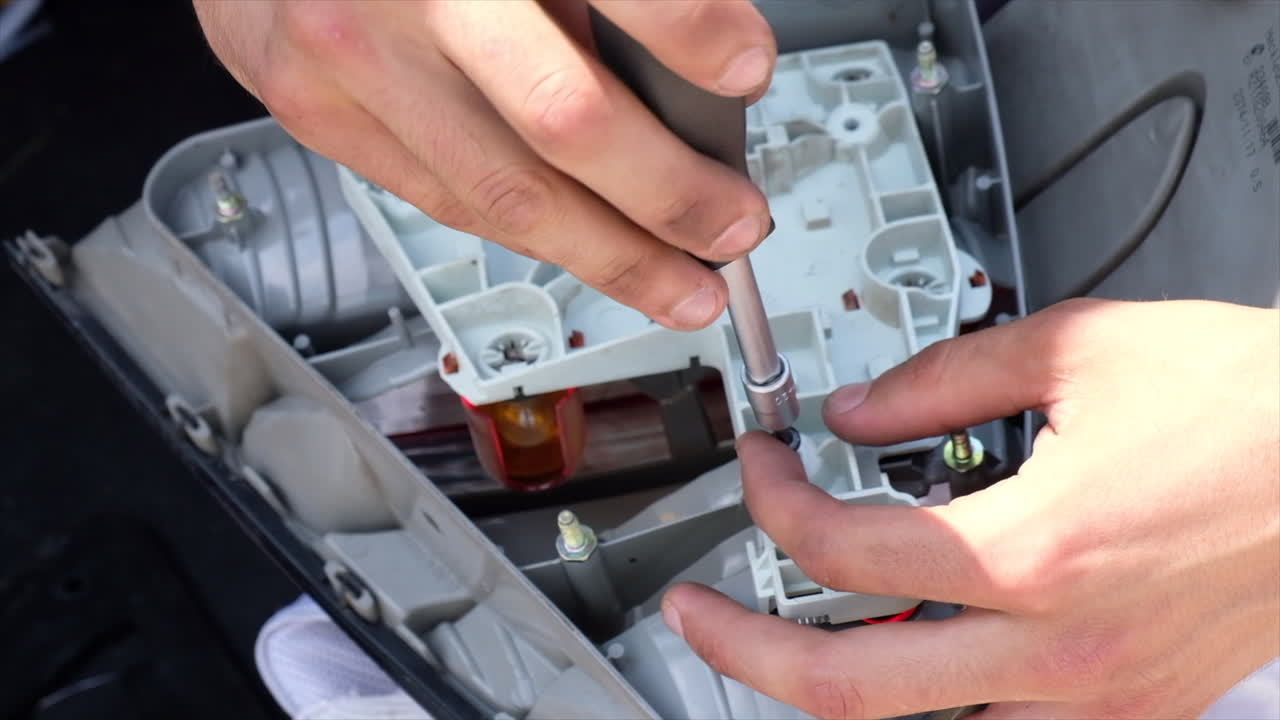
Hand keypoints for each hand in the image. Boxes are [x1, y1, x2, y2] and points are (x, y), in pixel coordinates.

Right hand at [193, 0, 775, 329]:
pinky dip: (532, 237)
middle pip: (563, 117)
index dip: (690, 28)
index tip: (747, 70)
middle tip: (733, 226)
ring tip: (679, 283)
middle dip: (669, 195)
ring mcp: (349, 57)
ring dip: (612, 255)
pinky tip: (588, 252)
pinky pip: (449, 202)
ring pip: (505, 193)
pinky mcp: (318, 113)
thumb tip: (692, 63)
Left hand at [663, 299, 1279, 718]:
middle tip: (694, 610)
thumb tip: (858, 409)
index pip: (841, 549)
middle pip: (847, 688)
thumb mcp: (1080, 348)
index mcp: (1037, 547)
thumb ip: (943, 379)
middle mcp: (1059, 643)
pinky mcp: (1129, 707)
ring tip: (781, 631)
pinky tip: (906, 648)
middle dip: (743, 649)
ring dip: (831, 678)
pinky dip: (929, 693)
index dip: (770, 499)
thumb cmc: (1255, 405)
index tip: (760, 463)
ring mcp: (1095, 693)